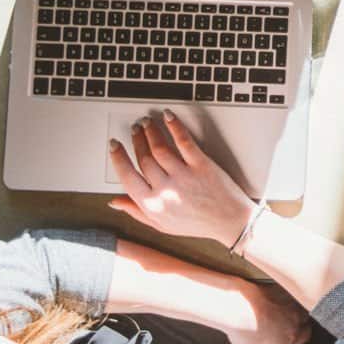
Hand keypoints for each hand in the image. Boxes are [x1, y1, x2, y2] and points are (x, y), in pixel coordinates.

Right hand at [108, 112, 255, 244]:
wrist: (229, 222)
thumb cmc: (197, 224)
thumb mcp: (161, 225)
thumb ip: (137, 212)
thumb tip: (115, 202)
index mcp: (152, 205)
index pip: (127, 176)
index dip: (118, 157)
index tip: (114, 145)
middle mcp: (165, 190)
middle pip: (144, 157)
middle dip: (136, 139)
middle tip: (135, 128)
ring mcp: (183, 176)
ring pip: (159, 147)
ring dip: (151, 131)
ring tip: (148, 122)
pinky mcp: (201, 165)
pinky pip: (184, 141)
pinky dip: (174, 126)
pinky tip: (168, 117)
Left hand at [219, 283, 312, 343]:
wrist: (237, 305)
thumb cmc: (244, 330)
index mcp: (291, 336)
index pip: (305, 336)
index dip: (300, 335)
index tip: (292, 335)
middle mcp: (295, 318)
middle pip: (305, 319)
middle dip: (300, 320)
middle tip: (287, 321)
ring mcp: (290, 301)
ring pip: (299, 304)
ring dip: (294, 307)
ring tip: (282, 308)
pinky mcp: (282, 287)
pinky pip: (289, 292)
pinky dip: (285, 294)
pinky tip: (274, 297)